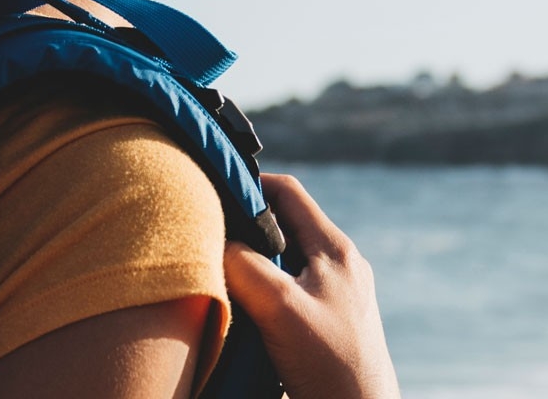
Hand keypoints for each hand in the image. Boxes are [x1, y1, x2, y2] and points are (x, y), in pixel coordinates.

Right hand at [223, 173, 398, 398]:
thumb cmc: (329, 363)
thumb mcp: (280, 306)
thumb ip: (246, 265)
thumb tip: (215, 240)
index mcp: (335, 249)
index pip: (288, 192)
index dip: (249, 184)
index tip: (212, 192)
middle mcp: (339, 266)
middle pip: (285, 225)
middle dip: (245, 225)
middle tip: (208, 234)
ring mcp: (336, 294)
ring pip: (285, 259)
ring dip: (252, 260)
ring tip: (219, 270)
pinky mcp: (329, 321)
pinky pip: (289, 289)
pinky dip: (262, 289)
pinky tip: (241, 306)